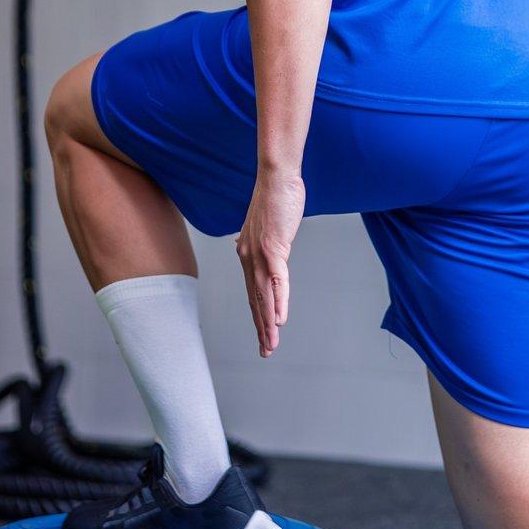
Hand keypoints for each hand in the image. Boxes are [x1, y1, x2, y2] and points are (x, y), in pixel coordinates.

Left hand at [235, 169, 305, 356]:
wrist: (276, 176)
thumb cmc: (276, 197)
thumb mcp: (268, 224)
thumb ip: (265, 240)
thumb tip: (258, 248)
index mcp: (247, 254)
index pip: (251, 293)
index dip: (257, 316)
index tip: (262, 335)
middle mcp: (249, 258)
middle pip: (255, 300)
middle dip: (261, 329)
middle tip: (265, 351)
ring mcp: (260, 254)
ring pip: (264, 296)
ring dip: (268, 324)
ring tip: (271, 344)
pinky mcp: (274, 248)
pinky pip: (277, 281)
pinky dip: (279, 302)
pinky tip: (281, 320)